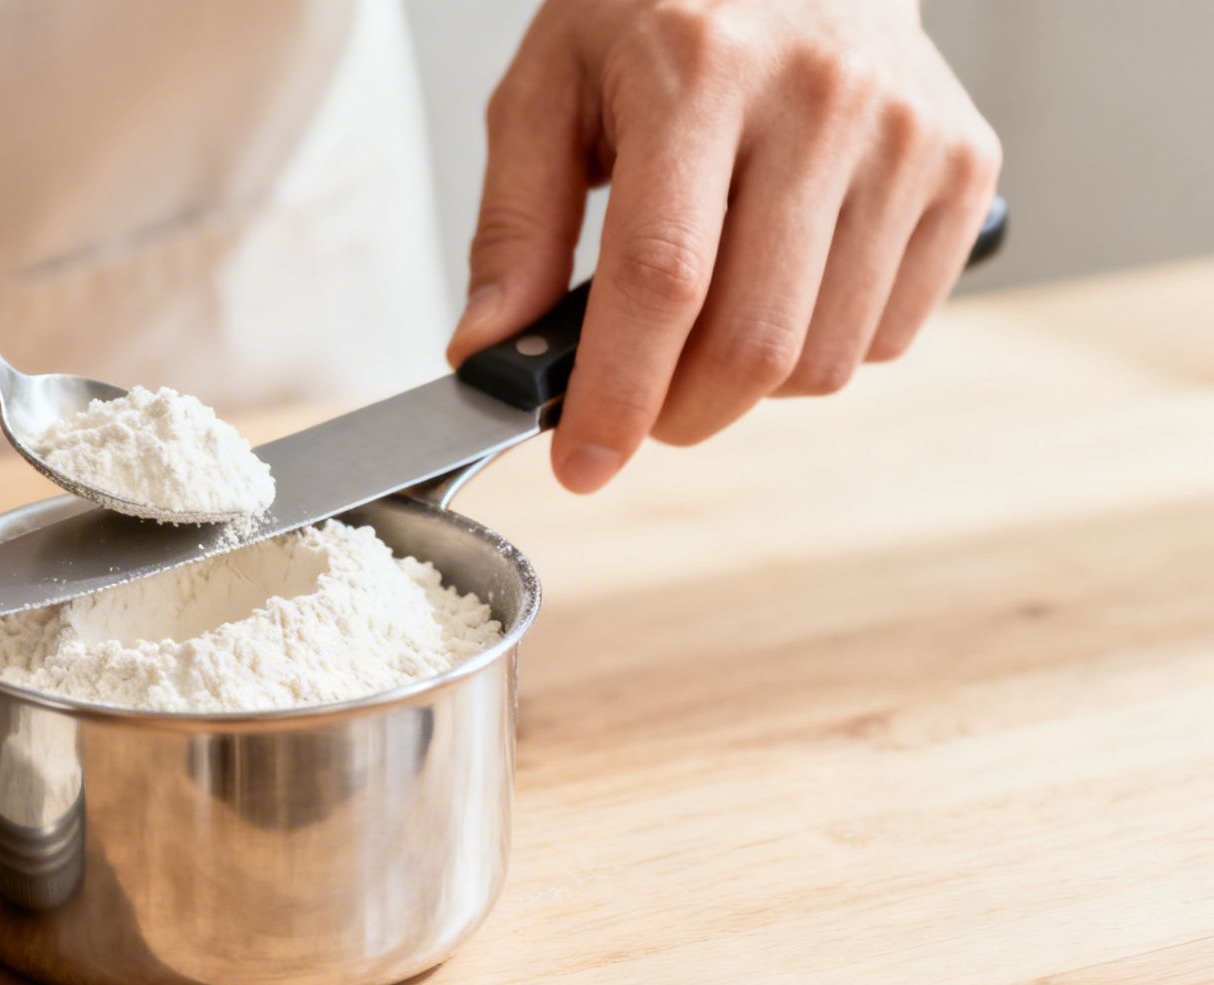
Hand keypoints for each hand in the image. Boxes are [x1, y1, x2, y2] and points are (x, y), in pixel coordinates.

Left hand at [447, 0, 1000, 492]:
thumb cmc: (658, 15)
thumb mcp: (549, 87)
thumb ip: (514, 225)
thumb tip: (490, 350)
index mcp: (701, 69)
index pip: (664, 277)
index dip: (619, 394)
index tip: (581, 466)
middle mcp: (823, 97)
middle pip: (756, 340)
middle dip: (680, 414)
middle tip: (637, 408)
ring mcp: (910, 134)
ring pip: (829, 359)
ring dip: (750, 386)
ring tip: (706, 321)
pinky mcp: (967, 167)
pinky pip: (891, 334)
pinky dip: (823, 346)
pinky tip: (782, 281)